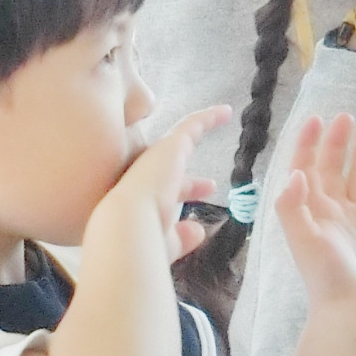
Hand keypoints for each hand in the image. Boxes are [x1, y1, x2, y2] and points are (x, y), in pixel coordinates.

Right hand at [93, 107, 229, 263]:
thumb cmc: (143, 239)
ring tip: (217, 125)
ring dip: (198, 134)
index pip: (164, 201)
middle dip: (191, 185)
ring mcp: (157, 160)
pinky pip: (191, 126)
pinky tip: (227, 112)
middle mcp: (146, 179)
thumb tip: (198, 231)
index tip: (196, 217)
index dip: (182, 207)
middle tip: (210, 187)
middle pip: (171, 176)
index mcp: (143, 204)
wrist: (128, 223)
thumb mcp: (165, 242)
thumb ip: (180, 238)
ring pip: (178, 142)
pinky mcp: (171, 145)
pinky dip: (209, 118)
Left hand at [271, 116, 355, 333]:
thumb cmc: (325, 276)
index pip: (307, 170)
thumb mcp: (301, 238)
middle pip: (335, 169)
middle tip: (346, 117)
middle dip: (337, 143)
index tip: (316, 120)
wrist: (355, 310)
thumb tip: (297, 171)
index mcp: (312, 211)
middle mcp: (335, 211)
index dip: (308, 145)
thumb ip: (293, 204)